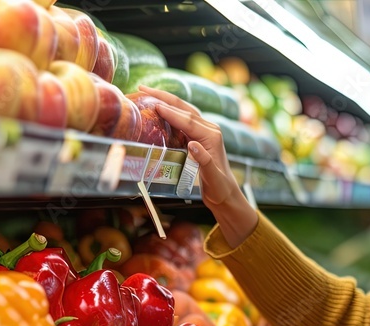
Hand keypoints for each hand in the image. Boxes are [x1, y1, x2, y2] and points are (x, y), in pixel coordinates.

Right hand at [139, 85, 256, 246]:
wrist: (226, 194)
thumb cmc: (219, 188)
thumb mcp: (212, 178)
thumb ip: (204, 161)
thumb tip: (193, 144)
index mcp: (212, 136)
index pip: (188, 120)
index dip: (170, 112)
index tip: (154, 104)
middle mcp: (210, 129)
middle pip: (185, 109)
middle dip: (164, 97)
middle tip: (143, 88)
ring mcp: (206, 131)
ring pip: (184, 111)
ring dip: (166, 100)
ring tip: (147, 91)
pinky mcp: (200, 136)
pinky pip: (183, 119)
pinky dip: (169, 111)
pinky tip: (157, 107)